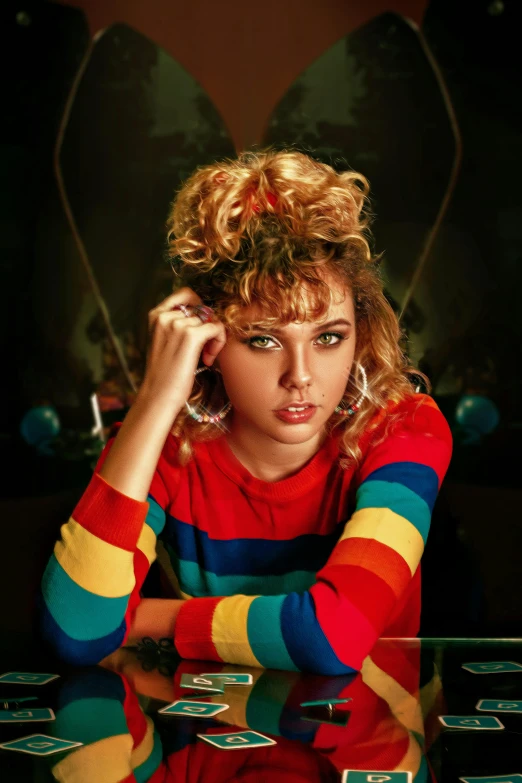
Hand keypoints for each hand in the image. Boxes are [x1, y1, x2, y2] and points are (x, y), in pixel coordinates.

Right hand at [138, 287, 226, 413]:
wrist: (157, 396)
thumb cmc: (164, 373)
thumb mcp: (165, 341)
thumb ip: (178, 324)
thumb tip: (207, 314)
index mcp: (156, 315)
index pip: (186, 294)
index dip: (200, 307)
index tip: (202, 327)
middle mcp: (165, 315)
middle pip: (203, 308)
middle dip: (208, 326)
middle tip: (205, 348)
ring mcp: (178, 324)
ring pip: (212, 319)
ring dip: (214, 338)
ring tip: (204, 358)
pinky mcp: (191, 336)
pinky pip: (217, 328)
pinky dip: (218, 343)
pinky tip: (207, 360)